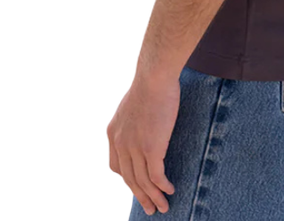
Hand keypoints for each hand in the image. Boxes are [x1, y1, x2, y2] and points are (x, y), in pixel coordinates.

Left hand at [107, 71, 179, 215]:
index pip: (116, 165)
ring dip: (153, 197)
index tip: (137, 185)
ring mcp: (134, 147)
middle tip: (150, 208)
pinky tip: (170, 190)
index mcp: (113, 133)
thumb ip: (133, 119)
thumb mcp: (132, 104)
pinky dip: (163, 186)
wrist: (154, 77)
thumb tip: (144, 123)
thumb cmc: (149, 84)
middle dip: (140, 195)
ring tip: (162, 207)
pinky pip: (156, 176)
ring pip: (143, 181)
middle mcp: (120, 143)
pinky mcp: (151, 147)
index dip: (127, 178)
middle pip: (129, 178)